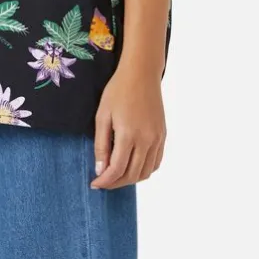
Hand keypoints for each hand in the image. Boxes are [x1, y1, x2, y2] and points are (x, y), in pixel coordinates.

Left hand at [90, 62, 166, 188]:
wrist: (141, 75)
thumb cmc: (118, 92)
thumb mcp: (102, 116)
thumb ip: (101, 145)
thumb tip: (100, 170)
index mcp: (129, 134)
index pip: (117, 169)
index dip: (105, 181)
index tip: (95, 184)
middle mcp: (147, 139)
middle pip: (132, 175)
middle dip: (115, 183)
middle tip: (102, 182)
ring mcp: (157, 139)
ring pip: (146, 172)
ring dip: (130, 179)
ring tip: (116, 176)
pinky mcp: (163, 136)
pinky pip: (155, 162)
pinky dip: (144, 170)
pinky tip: (132, 167)